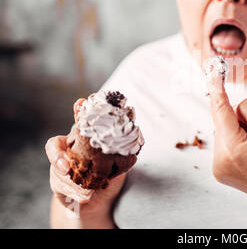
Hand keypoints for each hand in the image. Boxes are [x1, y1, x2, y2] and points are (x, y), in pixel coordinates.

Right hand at [45, 99, 125, 217]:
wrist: (100, 199)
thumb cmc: (108, 175)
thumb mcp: (117, 161)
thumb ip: (120, 150)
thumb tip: (133, 139)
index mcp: (82, 140)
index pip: (77, 122)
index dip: (77, 112)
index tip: (80, 103)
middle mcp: (67, 151)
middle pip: (55, 147)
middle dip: (58, 156)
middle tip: (67, 166)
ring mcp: (60, 168)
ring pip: (58, 171)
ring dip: (72, 182)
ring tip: (87, 189)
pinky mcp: (58, 185)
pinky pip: (62, 187)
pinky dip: (75, 193)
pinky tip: (86, 196)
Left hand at [207, 74, 246, 208]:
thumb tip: (229, 108)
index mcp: (233, 150)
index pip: (220, 111)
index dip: (217, 91)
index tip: (212, 74)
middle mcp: (220, 161)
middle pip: (223, 121)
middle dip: (241, 121)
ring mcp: (218, 169)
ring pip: (223, 132)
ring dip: (239, 133)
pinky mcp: (219, 172)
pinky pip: (224, 144)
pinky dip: (236, 143)